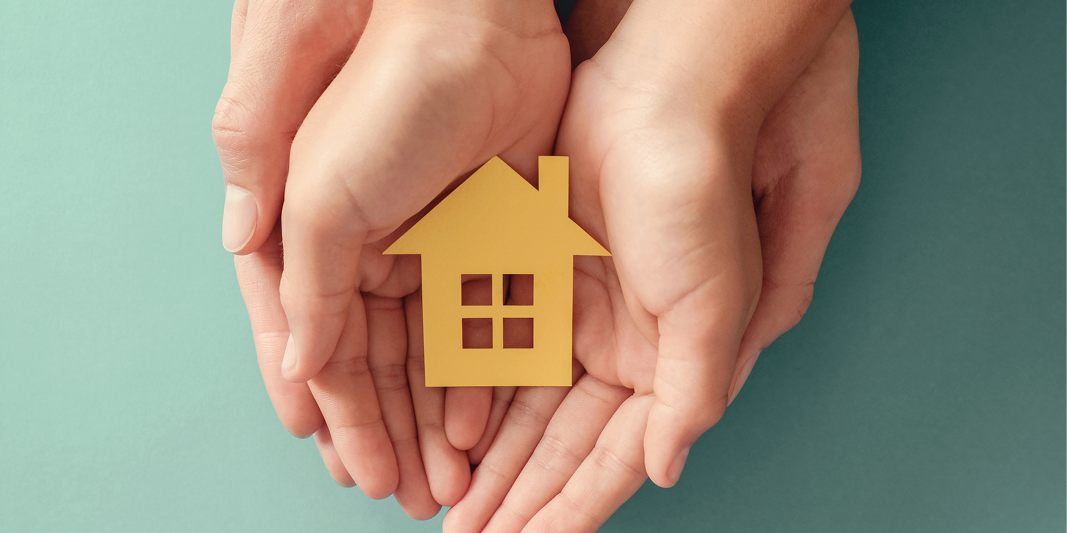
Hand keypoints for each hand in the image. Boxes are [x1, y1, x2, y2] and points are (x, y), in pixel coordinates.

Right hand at [214, 0, 570, 514]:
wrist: (469, 26)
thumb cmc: (381, 99)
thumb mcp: (321, 199)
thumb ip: (307, 287)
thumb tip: (299, 368)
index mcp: (313, 239)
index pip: (319, 347)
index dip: (333, 414)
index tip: (347, 470)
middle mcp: (369, 247)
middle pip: (376, 363)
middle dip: (388, 432)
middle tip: (404, 494)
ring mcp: (431, 242)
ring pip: (429, 351)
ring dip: (433, 414)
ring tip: (444, 476)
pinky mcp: (488, 232)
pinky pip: (482, 316)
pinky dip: (478, 369)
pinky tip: (480, 419)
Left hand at [444, 3, 859, 531]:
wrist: (657, 100)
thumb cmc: (697, 197)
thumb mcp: (712, 305)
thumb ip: (693, 394)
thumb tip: (665, 470)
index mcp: (670, 362)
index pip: (615, 456)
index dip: (573, 505)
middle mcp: (624, 345)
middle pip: (563, 441)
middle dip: (521, 492)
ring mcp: (578, 311)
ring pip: (525, 403)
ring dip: (492, 453)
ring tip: (455, 502)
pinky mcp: (537, 275)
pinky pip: (498, 345)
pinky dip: (475, 388)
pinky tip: (448, 427)